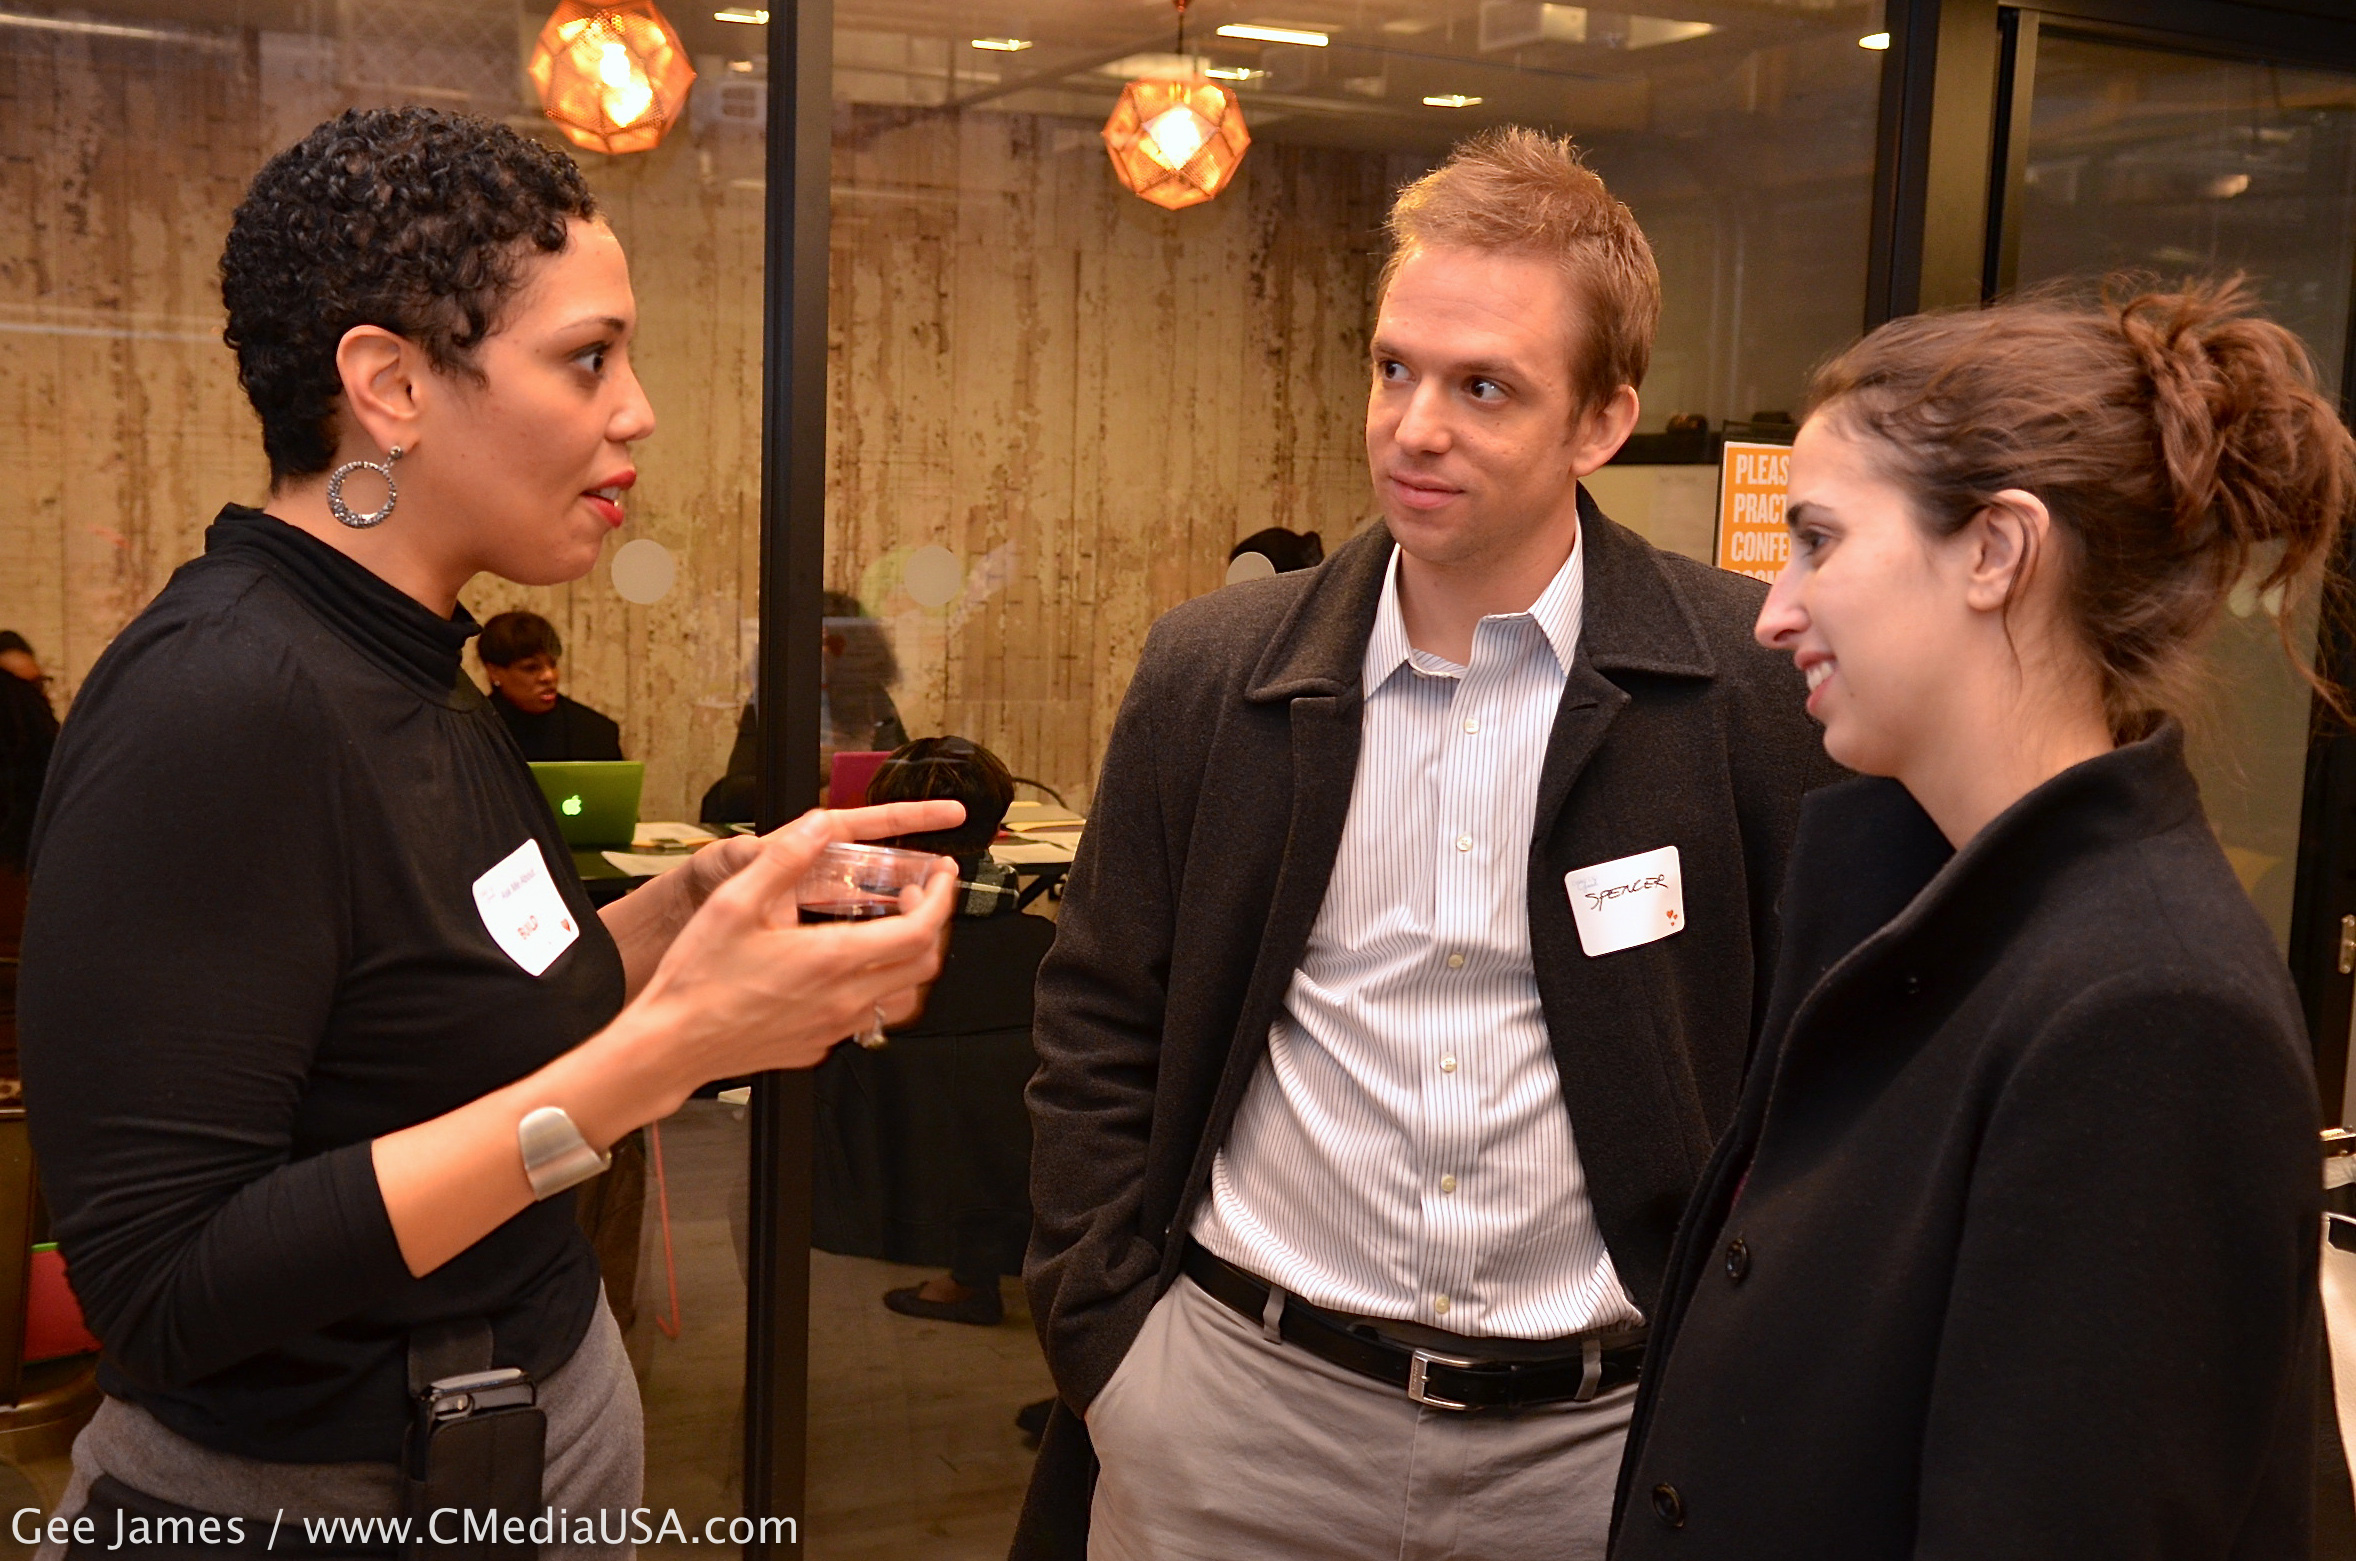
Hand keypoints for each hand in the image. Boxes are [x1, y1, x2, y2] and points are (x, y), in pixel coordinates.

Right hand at [617, 809, 961, 1109]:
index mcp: (832, 959)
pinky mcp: (818, 1045)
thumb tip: (818, 824)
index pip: (922, 929)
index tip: (942, 874)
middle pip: (925, 962)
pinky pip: (867, 1017)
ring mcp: (834, 1028)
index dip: (942, 897)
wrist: (671, 1045)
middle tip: (919, 893)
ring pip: (903, 996)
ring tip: (892, 929)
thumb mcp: (736, 903)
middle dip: (934, 921)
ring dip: (910, 959)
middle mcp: (843, 999)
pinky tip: (848, 967)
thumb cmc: (698, 980)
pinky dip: (876, 987)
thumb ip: (785, 859)